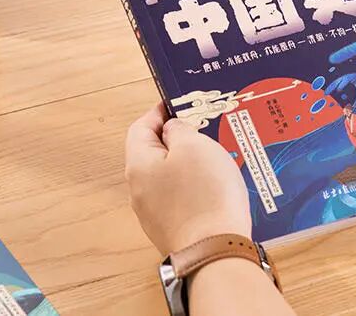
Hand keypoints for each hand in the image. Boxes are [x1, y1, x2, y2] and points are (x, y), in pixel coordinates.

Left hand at [125, 103, 251, 254]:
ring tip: (214, 154)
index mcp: (138, 165)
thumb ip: (179, 131)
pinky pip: (180, 198)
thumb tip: (172, 129)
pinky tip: (215, 185)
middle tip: (201, 126)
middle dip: (176, 137)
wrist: (216, 252)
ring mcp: (155, 213)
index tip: (177, 103)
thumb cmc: (205, 196)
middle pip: (153, 153)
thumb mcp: (194, 146)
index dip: (159, 112)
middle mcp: (140, 190)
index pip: (140, 128)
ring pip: (168, 176)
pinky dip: (194, 186)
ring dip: (187, 163)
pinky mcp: (174, 229)